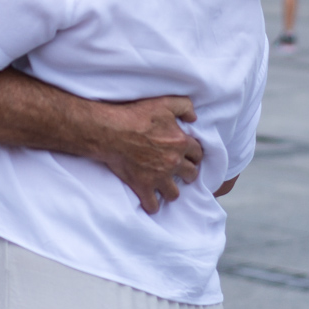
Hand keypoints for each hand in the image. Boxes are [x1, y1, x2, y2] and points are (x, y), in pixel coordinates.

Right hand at [97, 96, 203, 213]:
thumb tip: (194, 117)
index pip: (197, 153)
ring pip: (174, 193)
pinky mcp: (143, 186)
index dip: (193, 154)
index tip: (188, 155)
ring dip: (171, 190)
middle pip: (190, 174)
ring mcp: (159, 177)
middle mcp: (173, 162)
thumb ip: (184, 106)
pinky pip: (153, 205)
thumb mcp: (164, 103)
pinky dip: (153, 205)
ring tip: (166, 186)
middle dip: (186, 173)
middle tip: (179, 171)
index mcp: (180, 142)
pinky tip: (151, 201)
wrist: (111, 131)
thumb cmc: (136, 115)